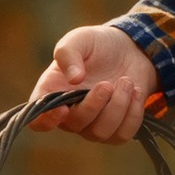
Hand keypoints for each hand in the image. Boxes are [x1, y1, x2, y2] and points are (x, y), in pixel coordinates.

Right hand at [30, 22, 155, 139]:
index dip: (46, 121)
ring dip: (117, 106)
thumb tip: (73, 79)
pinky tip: (136, 92)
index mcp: (52, 93)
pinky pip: (122, 135)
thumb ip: (68, 53)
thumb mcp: (80, 39)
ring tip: (127, 82)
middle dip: (94, 105)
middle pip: (75, 125)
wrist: (130, 49)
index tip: (63, 108)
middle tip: (107, 83)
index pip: (38, 121)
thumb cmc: (97, 44)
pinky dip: (132, 114)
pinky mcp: (116, 129)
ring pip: (100, 133)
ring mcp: (93, 124)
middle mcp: (70, 113)